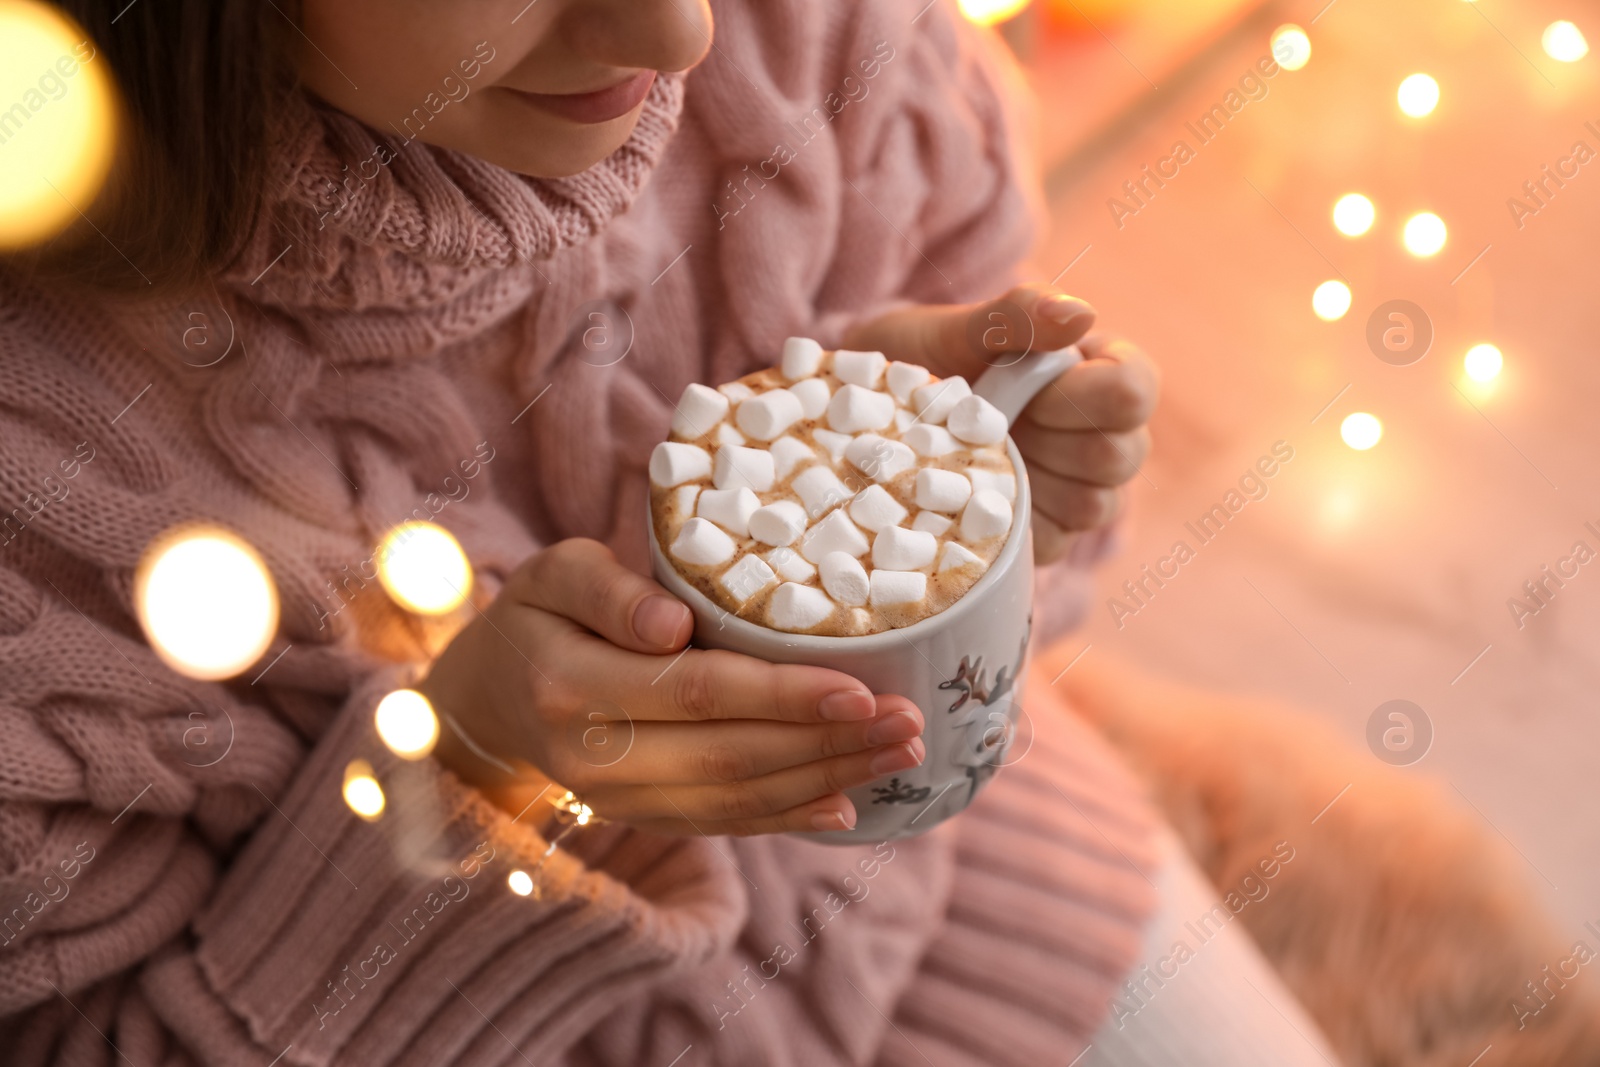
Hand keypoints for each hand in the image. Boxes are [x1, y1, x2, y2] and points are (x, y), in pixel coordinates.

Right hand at [418, 539, 924, 835]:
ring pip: (738, 801)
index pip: (697, 694)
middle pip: (733, 758)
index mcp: (570, 687)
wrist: (488, 702)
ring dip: (830, 780)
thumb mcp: (553, 573)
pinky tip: (849, 804)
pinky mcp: (644, 820)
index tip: (861, 686)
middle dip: (832, 743)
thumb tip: (671, 626)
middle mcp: (594, 761)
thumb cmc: (537, 616)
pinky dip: (791, 817)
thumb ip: (607, 590)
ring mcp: (620, 803)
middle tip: (911, 722)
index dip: (784, 696)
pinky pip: (725, 826)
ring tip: (904, 754)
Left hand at [842, 283, 1158, 564]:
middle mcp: (1097, 432)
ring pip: (1093, 507)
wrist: (864, 419)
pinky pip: (1052, 543)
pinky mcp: (1041, 534)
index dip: (1083, 396)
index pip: (1134, 390)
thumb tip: (1080, 314)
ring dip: (1030, 481)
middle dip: (1052, 440)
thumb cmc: (917, 360)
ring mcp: (1073, 489)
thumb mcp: (954, 329)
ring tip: (973, 455)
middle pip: (1120, 456)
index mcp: (1094, 370)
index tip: (1027, 389)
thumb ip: (1016, 316)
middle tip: (987, 422)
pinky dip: (1009, 523)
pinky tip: (968, 498)